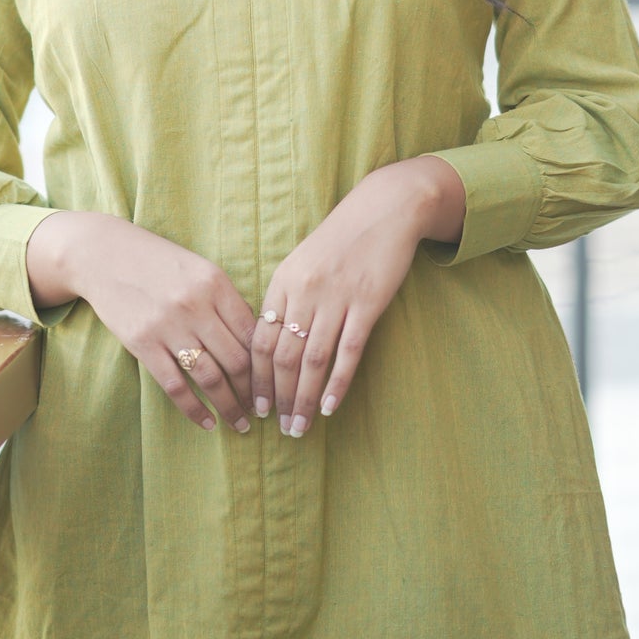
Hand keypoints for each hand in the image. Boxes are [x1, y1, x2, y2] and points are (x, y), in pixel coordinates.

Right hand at [26, 212, 256, 433]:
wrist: (104, 254)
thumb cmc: (158, 262)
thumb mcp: (199, 269)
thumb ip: (225, 301)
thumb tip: (253, 342)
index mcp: (216, 283)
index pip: (252, 333)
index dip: (266, 364)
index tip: (273, 383)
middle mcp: (196, 305)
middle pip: (237, 360)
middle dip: (253, 391)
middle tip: (261, 410)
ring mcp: (169, 326)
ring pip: (210, 378)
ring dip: (230, 406)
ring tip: (240, 423)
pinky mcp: (143, 344)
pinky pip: (175, 386)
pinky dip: (195, 410)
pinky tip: (208, 423)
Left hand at [251, 155, 466, 436]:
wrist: (382, 210)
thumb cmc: (340, 239)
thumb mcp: (302, 262)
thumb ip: (286, 298)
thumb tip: (269, 343)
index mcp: (283, 281)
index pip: (261, 340)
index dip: (257, 378)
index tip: (256, 407)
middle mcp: (305, 292)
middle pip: (284, 356)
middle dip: (279, 397)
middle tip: (279, 428)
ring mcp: (336, 298)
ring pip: (312, 360)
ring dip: (304, 398)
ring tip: (301, 427)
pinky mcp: (367, 304)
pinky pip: (348, 352)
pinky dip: (337, 383)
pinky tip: (330, 406)